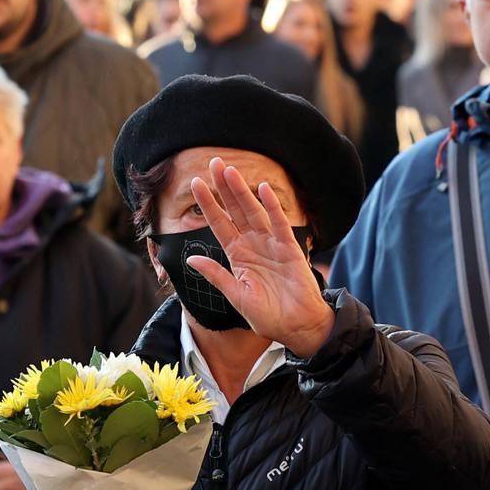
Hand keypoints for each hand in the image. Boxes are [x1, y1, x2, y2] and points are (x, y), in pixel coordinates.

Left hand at [186, 157, 333, 356]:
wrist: (298, 326)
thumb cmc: (268, 316)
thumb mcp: (236, 296)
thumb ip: (216, 276)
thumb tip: (191, 261)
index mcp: (238, 256)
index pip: (219, 224)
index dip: (208, 205)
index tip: (195, 183)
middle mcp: (253, 246)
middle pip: (235, 211)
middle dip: (224, 188)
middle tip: (213, 162)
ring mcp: (271, 245)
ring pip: (253, 212)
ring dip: (241, 192)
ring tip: (229, 171)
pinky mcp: (290, 249)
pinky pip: (279, 224)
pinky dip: (272, 207)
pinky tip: (263, 189)